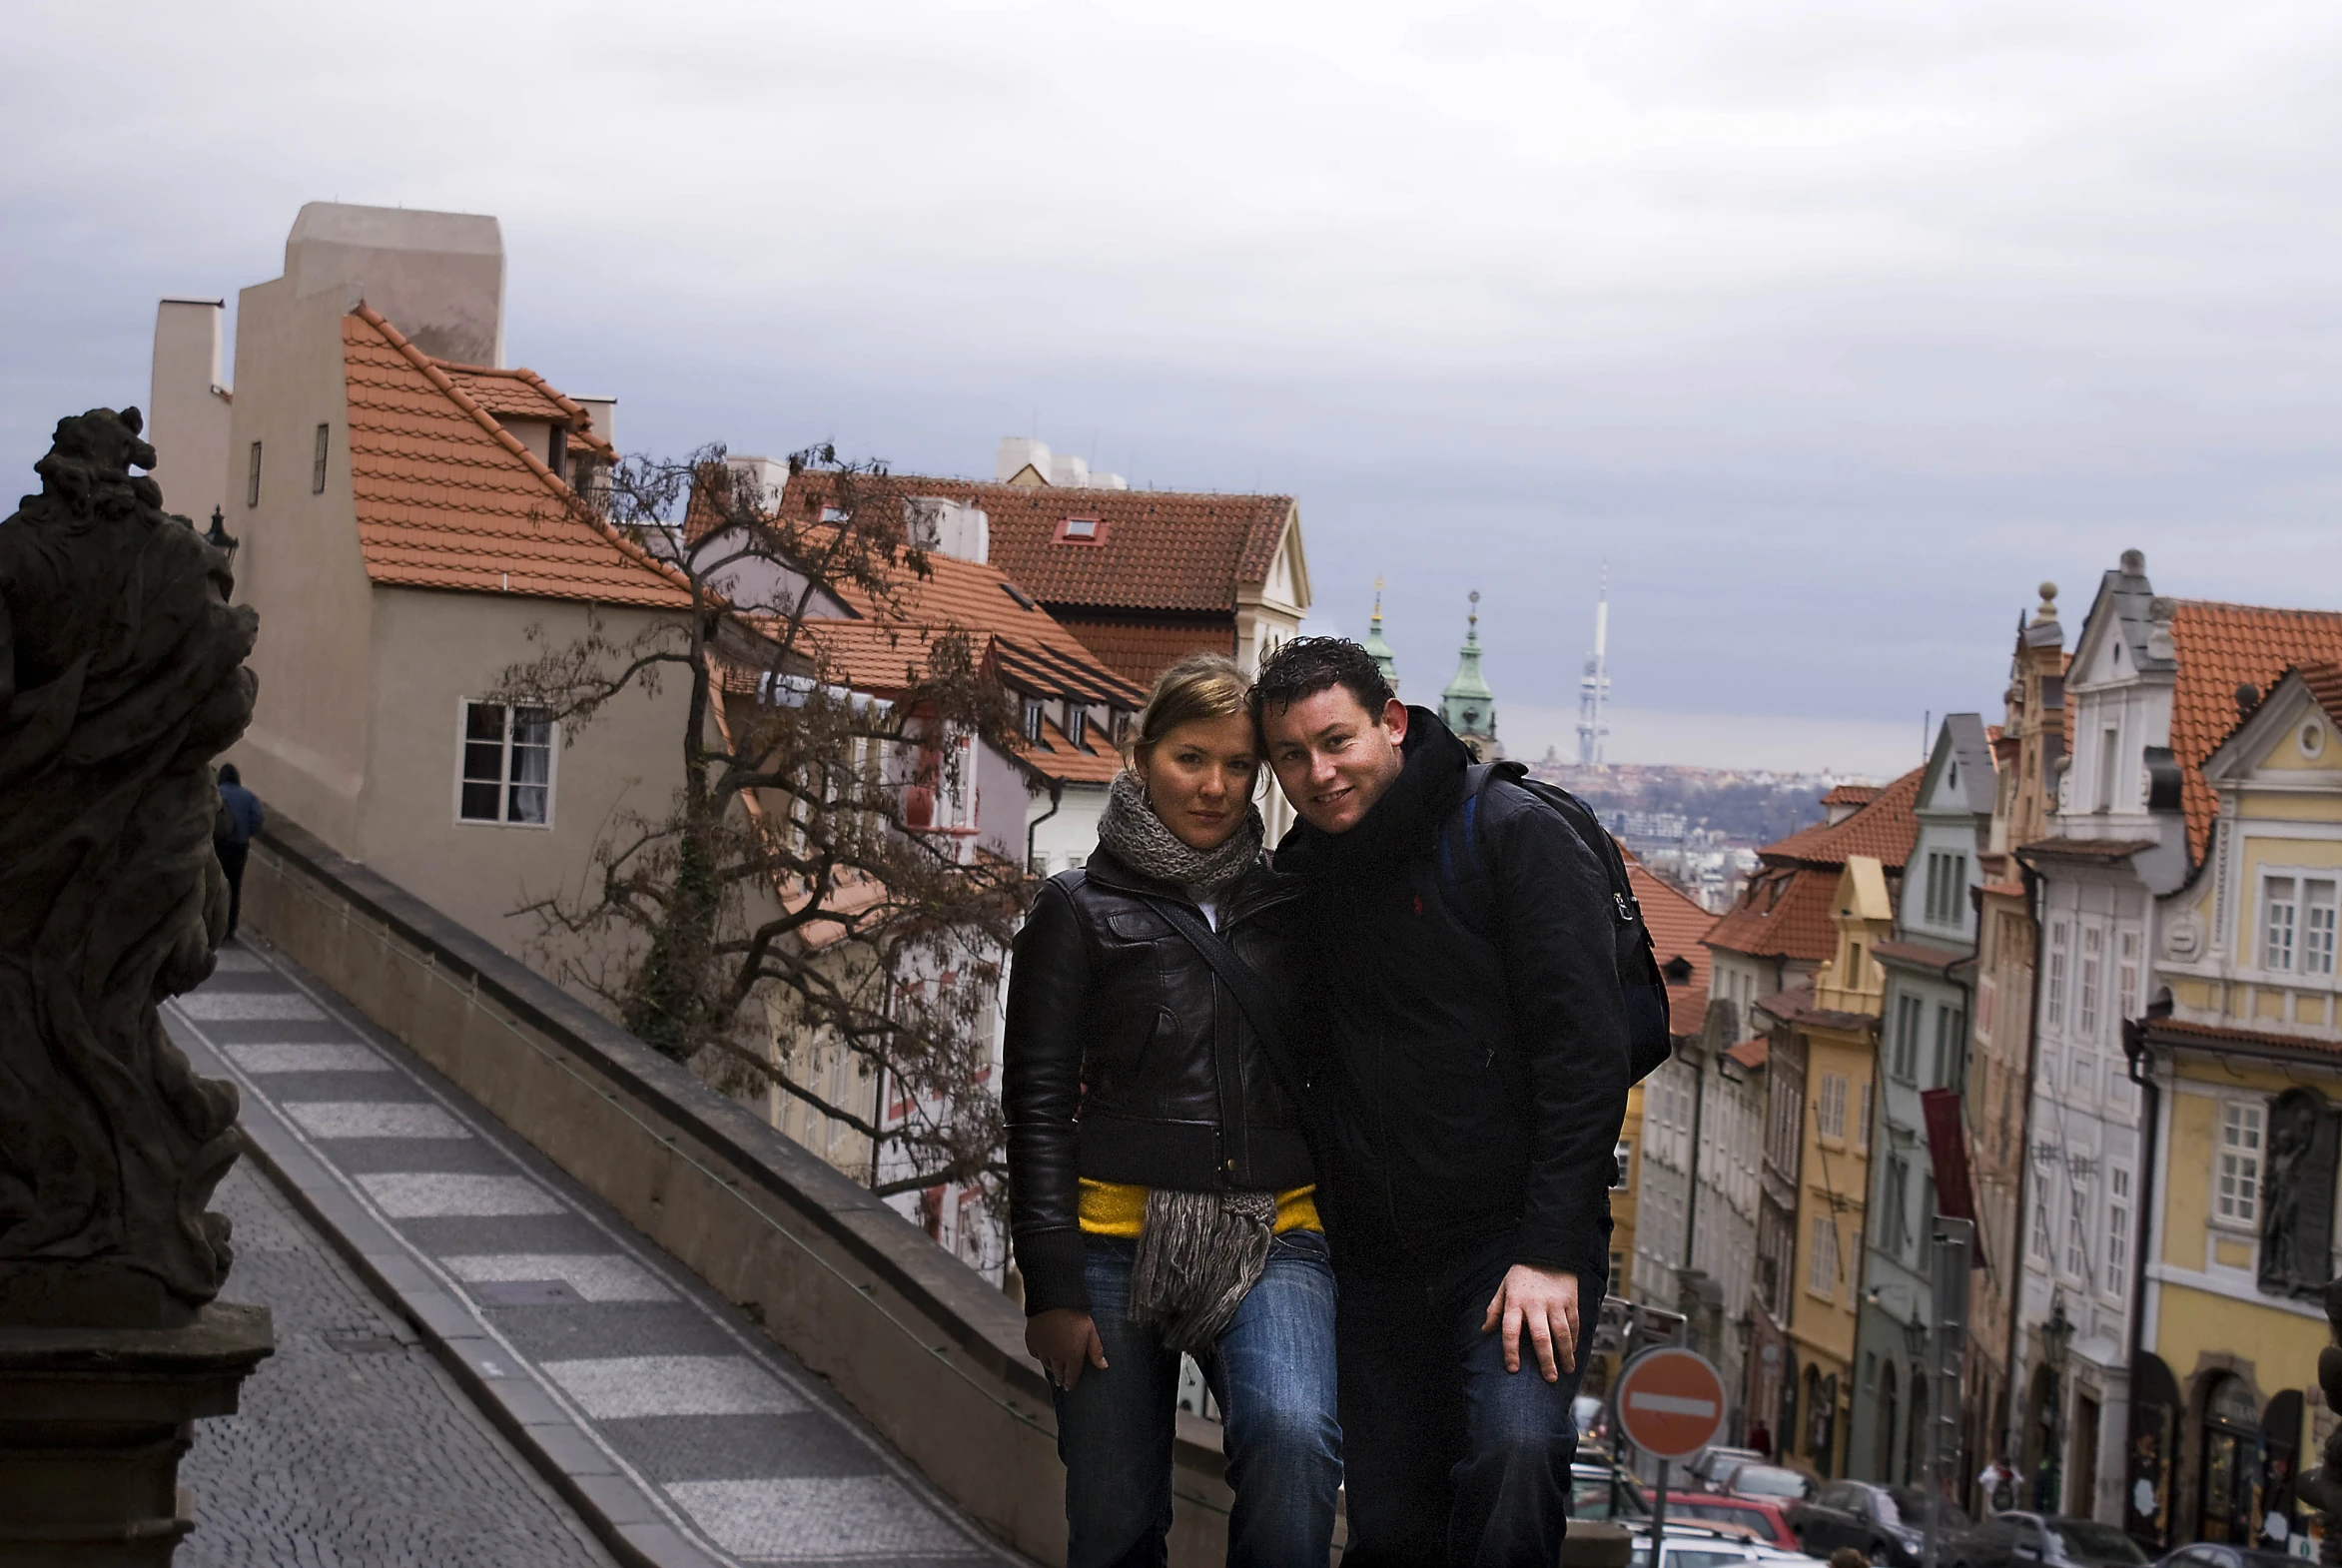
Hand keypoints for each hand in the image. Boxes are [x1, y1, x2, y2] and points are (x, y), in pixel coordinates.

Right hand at [1026, 1308, 1107, 1390]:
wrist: (1053, 1300)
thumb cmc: (1075, 1314)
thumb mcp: (1091, 1331)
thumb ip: (1096, 1350)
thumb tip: (1103, 1366)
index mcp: (1072, 1355)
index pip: (1071, 1375)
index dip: (1071, 1383)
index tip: (1069, 1388)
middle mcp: (1056, 1356)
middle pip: (1058, 1372)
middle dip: (1060, 1378)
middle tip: (1061, 1382)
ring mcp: (1042, 1349)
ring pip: (1046, 1364)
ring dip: (1051, 1367)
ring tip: (1054, 1368)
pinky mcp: (1032, 1341)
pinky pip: (1035, 1353)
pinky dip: (1039, 1355)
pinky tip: (1043, 1353)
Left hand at [1481, 1265, 1579, 1381]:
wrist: (1549, 1252)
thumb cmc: (1523, 1273)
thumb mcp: (1503, 1287)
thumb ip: (1494, 1309)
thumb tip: (1485, 1330)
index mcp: (1515, 1302)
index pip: (1510, 1330)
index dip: (1510, 1351)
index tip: (1513, 1369)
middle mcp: (1536, 1305)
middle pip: (1540, 1337)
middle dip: (1545, 1360)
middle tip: (1549, 1378)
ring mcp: (1555, 1303)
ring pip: (1562, 1333)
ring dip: (1565, 1354)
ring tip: (1567, 1370)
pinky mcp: (1570, 1301)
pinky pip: (1574, 1324)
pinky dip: (1575, 1340)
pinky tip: (1573, 1352)